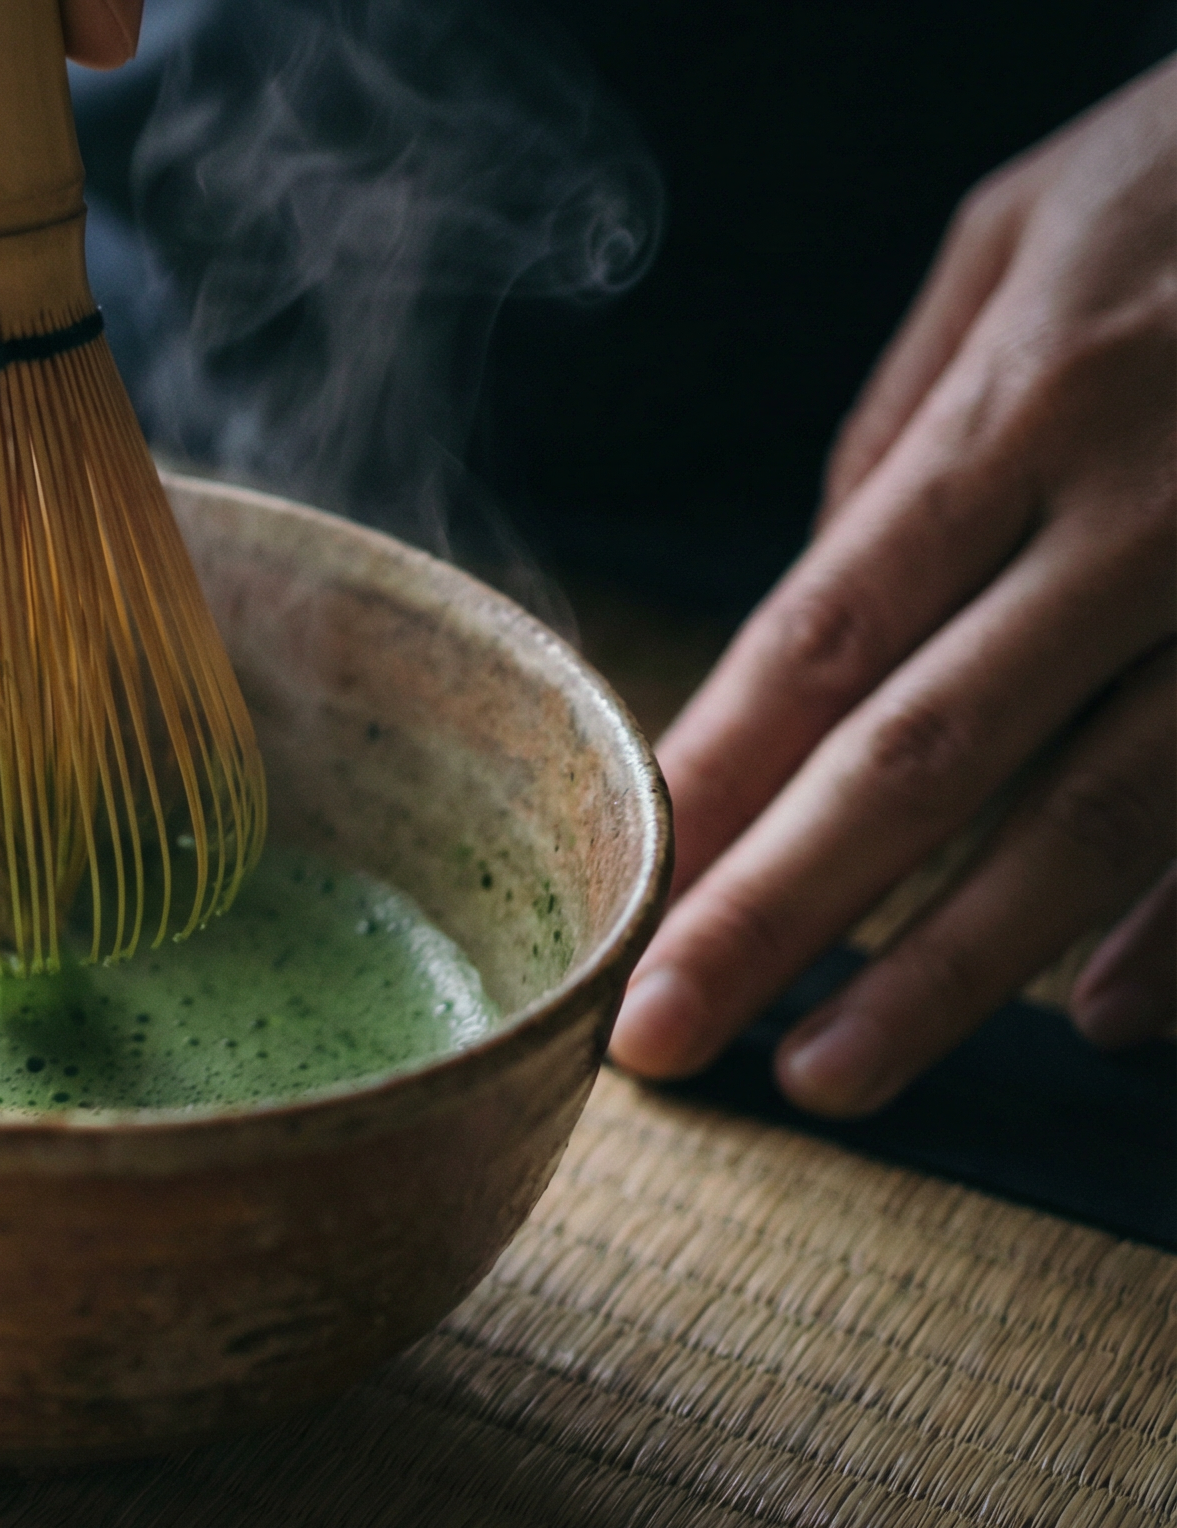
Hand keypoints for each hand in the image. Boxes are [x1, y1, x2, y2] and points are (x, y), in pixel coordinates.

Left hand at [611, 57, 1176, 1114]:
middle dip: (786, 908)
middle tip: (670, 1039)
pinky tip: (1103, 1018)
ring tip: (833, 1073)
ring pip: (1100, 809)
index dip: (717, 779)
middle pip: (928, 748)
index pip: (826, 632)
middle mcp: (1140, 511)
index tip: (626, 891)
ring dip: (959, 962)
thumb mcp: (1027, 230)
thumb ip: (915, 419)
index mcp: (1025, 405)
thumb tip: (814, 589)